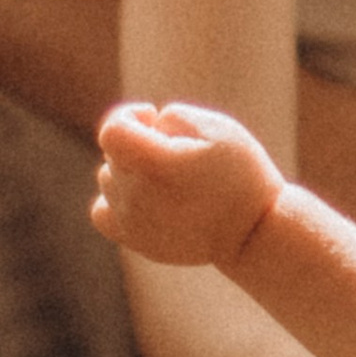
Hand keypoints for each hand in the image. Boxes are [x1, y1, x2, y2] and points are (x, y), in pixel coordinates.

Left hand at [92, 98, 283, 268]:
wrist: (254, 234)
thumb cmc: (242, 175)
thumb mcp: (219, 128)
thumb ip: (173, 117)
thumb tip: (147, 126)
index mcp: (157, 165)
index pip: (112, 130)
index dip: (129, 115)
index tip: (151, 117)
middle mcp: (137, 195)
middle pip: (114, 152)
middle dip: (141, 142)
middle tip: (182, 156)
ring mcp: (133, 221)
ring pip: (108, 178)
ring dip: (131, 171)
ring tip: (172, 181)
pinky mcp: (136, 240)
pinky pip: (102, 211)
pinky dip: (116, 199)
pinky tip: (145, 197)